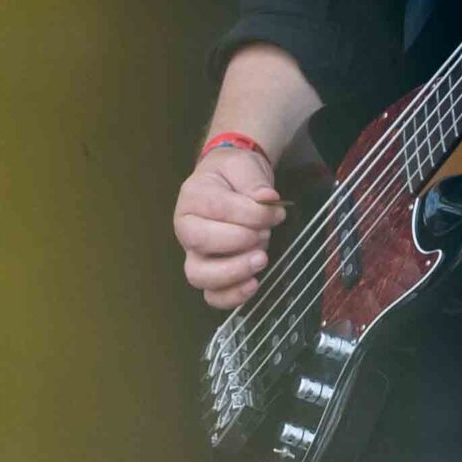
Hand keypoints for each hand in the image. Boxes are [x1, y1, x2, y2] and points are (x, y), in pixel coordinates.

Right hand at [174, 146, 287, 309]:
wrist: (229, 185)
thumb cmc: (233, 175)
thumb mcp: (243, 165)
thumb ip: (254, 181)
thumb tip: (268, 199)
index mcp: (192, 198)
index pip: (216, 208)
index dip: (251, 213)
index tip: (276, 212)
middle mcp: (186, 228)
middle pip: (201, 242)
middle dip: (240, 239)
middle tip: (264, 233)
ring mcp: (195, 255)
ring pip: (200, 275)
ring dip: (234, 271)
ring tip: (261, 259)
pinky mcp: (209, 274)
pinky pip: (212, 296)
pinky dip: (232, 296)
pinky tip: (253, 284)